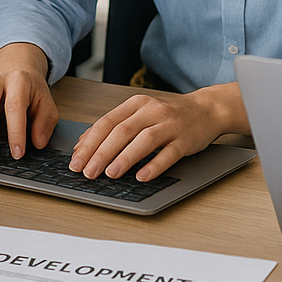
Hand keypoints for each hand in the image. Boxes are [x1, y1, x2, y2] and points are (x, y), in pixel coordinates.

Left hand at [70, 82, 248, 181]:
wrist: (206, 110)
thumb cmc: (167, 116)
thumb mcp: (138, 115)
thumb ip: (112, 128)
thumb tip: (82, 146)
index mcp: (135, 104)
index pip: (106, 122)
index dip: (89, 143)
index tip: (76, 161)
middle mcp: (151, 111)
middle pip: (122, 131)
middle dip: (102, 153)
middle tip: (88, 172)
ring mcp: (170, 125)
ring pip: (144, 140)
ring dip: (125, 158)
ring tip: (110, 174)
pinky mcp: (185, 140)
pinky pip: (169, 153)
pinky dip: (155, 165)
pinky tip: (143, 176)